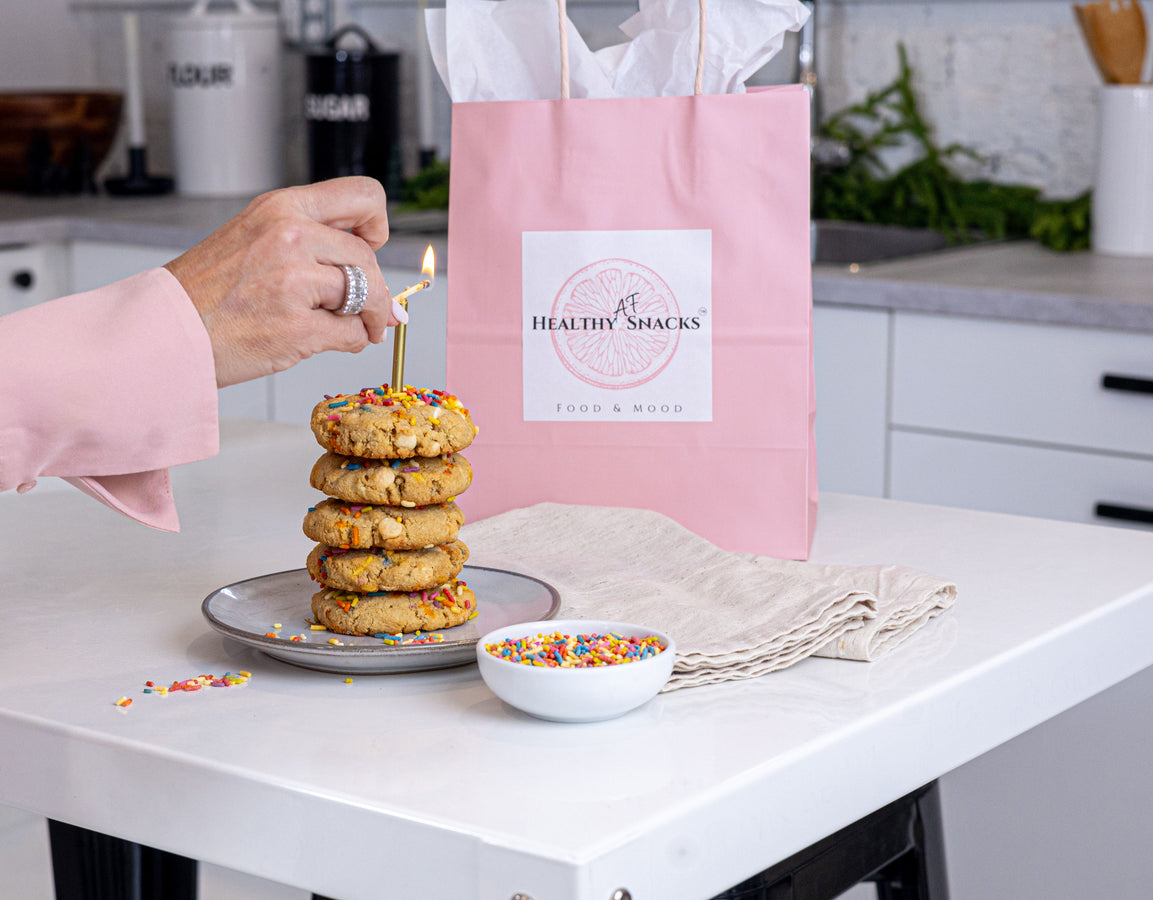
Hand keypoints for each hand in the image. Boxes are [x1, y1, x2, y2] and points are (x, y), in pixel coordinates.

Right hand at [164, 176, 407, 387]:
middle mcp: (290, 236)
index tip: (370, 246)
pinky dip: (351, 342)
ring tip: (349, 327)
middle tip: (371, 310)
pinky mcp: (296, 327)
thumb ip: (312, 242)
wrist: (166, 330)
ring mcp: (293, 282)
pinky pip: (352, 334)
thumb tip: (377, 269)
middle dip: (377, 290)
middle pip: (367, 257)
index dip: (376, 224)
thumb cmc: (208, 291)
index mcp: (282, 207)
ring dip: (367, 319)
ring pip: (366, 296)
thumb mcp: (254, 237)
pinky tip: (327, 341)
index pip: (365, 195)